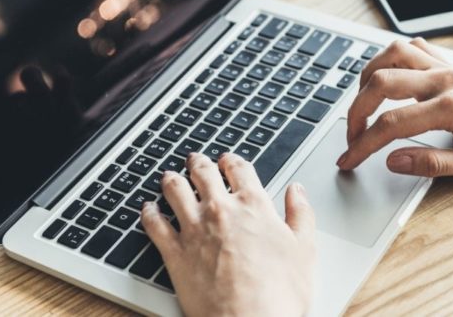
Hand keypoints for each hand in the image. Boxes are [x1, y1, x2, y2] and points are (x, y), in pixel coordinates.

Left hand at [141, 153, 315, 316]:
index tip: (228, 159)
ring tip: (169, 176)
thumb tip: (297, 191)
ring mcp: (194, 230)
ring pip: (175, 191)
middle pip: (203, 174)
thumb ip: (301, 214)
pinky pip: (155, 225)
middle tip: (195, 160)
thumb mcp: (304, 249)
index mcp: (253, 205)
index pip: (239, 169)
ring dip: (172, 180)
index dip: (232, 160)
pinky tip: (148, 209)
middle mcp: (220, 210)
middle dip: (198, 164)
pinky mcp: (175, 254)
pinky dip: (149, 213)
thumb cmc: (278, 293)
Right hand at [338, 38, 452, 176]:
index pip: (391, 124)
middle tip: (352, 137)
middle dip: (356, 111)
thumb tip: (393, 161)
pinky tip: (386, 78)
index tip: (348, 160)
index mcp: (451, 108)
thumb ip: (433, 163)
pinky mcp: (449, 63)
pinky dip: (390, 59)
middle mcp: (445, 80)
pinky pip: (411, 48)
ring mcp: (446, 67)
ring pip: (392, 55)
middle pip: (381, 83)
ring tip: (362, 104)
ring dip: (367, 77)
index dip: (362, 145)